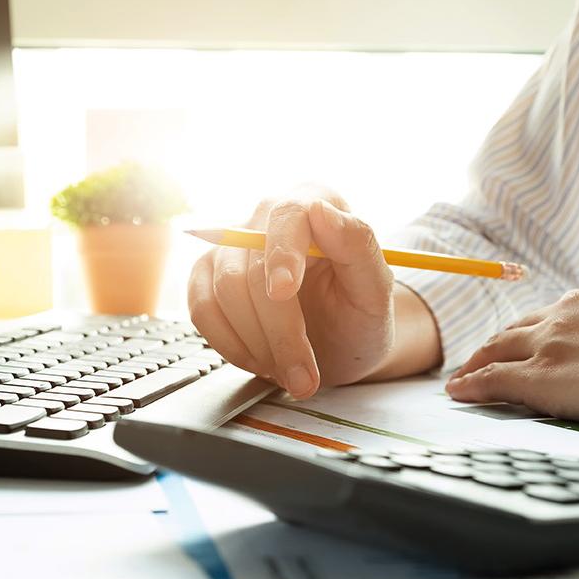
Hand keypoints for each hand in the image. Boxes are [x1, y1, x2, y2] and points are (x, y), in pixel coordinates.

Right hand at [188, 188, 395, 397]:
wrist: (341, 344)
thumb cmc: (361, 316)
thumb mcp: (376, 292)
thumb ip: (359, 248)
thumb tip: (321, 211)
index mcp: (316, 201)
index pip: (289, 215)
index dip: (283, 254)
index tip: (283, 292)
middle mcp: (268, 216)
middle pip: (253, 267)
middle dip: (278, 330)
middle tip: (304, 376)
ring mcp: (233, 246)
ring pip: (224, 292)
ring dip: (257, 345)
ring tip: (290, 371)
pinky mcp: (208, 276)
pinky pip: (201, 309)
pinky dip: (230, 345)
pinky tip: (261, 360)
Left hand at [446, 276, 578, 431]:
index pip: (561, 312)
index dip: (541, 328)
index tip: (533, 338)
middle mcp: (571, 309)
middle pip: (522, 325)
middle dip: (502, 341)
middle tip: (487, 356)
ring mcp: (551, 341)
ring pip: (499, 348)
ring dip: (479, 361)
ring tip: (465, 375)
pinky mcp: (539, 376)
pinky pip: (492, 378)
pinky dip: (471, 384)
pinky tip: (459, 392)